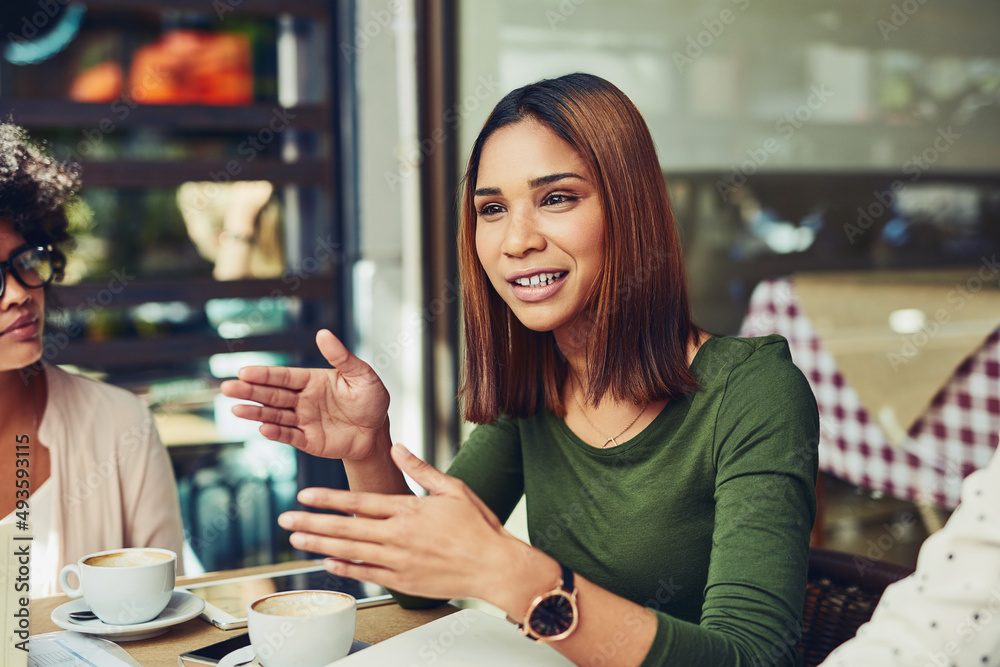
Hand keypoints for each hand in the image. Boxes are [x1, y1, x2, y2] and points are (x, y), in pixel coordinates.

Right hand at [220, 329, 389, 460]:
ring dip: (256, 412)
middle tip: (226, 387)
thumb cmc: (371, 399)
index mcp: (312, 380)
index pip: (283, 376)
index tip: (243, 372)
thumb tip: (323, 333)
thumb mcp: (361, 374)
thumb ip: (341, 357)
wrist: (377, 432)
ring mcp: (303, 420)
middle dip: (250, 391)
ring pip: (275, 415)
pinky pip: (289, 436)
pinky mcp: (308, 441)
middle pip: (272, 394)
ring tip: (236, 409)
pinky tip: (262, 428)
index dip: (264, 375)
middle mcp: (303, 399)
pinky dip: (276, 433)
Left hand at [277, 444, 518, 601]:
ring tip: (297, 540)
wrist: (495, 565)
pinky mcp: (404, 581)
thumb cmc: (478, 526)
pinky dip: (346, 568)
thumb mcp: (453, 488)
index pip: (359, 502)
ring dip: (320, 546)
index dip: (328, 499)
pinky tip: (328, 563)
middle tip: (285, 520)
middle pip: (346, 528)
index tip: (304, 495)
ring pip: (350, 552)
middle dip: (311, 524)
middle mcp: (398, 536)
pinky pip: (368, 573)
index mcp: (409, 510)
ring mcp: (399, 561)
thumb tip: (399, 447)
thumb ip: (421, 469)